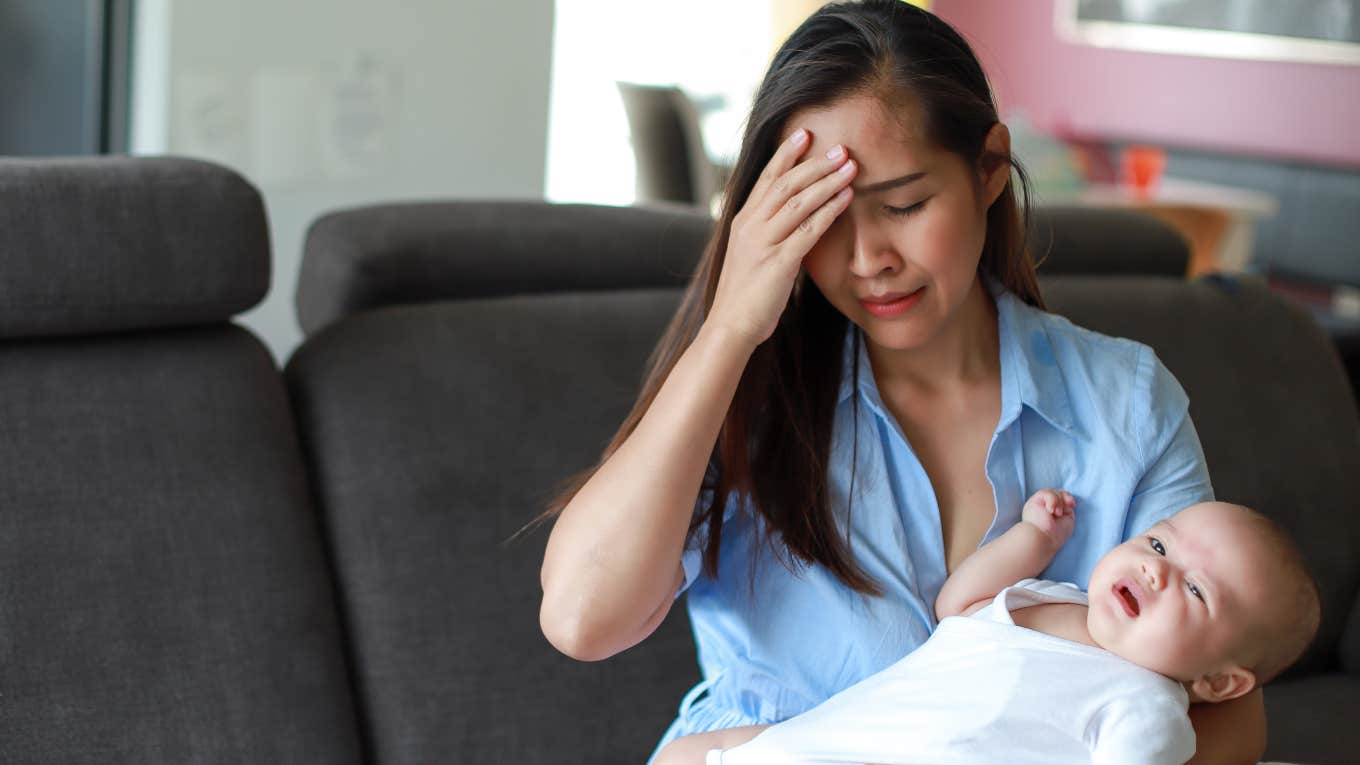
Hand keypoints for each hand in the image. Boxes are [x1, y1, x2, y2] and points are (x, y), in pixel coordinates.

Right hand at [706, 128, 856, 346]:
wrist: (730, 326)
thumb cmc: (743, 296)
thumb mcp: (749, 256)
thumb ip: (766, 234)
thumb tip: (790, 219)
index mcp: (742, 222)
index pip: (765, 178)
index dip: (785, 155)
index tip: (804, 134)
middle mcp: (750, 226)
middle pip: (785, 183)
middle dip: (814, 163)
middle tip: (840, 148)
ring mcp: (763, 243)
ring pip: (798, 201)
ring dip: (827, 181)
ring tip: (850, 166)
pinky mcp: (778, 262)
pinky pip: (808, 229)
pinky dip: (829, 210)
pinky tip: (847, 198)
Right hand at [1021, 488, 1075, 550]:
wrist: (1043, 539)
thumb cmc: (1054, 535)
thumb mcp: (1067, 520)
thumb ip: (1066, 508)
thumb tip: (1066, 500)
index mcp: (1049, 512)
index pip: (1059, 497)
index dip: (1067, 497)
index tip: (1073, 504)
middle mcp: (1042, 507)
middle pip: (1056, 492)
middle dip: (1064, 497)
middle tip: (1069, 505)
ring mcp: (1037, 503)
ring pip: (1052, 492)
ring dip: (1058, 501)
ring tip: (1057, 513)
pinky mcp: (1033, 501)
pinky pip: (1046, 493)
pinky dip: (1052, 500)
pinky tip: (1051, 511)